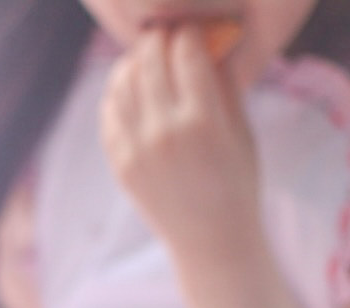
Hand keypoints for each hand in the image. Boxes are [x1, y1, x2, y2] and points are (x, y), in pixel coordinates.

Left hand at [101, 25, 264, 269]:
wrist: (211, 239)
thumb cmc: (237, 180)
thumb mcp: (241, 129)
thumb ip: (222, 85)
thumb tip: (208, 43)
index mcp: (203, 119)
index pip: (186, 53)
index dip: (189, 31)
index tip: (192, 26)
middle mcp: (164, 131)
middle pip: (149, 61)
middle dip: (158, 38)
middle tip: (164, 33)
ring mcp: (136, 149)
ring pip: (122, 84)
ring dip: (132, 62)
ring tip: (145, 57)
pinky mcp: (120, 164)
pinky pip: (109, 114)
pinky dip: (116, 93)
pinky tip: (128, 87)